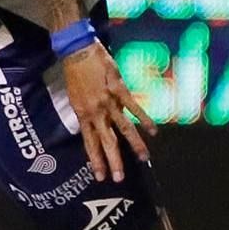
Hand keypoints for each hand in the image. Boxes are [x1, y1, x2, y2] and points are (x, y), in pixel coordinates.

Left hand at [60, 43, 155, 183]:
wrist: (77, 51)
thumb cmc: (75, 73)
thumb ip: (88, 112)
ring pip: (123, 128)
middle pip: (106, 141)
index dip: (96, 160)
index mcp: (82, 114)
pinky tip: (153, 130)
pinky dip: (144, 119)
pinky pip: (133, 107)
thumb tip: (97, 124)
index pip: (89, 143)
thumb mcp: (76, 97)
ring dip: (133, 144)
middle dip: (113, 161)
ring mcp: (108, 101)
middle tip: (119, 178)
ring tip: (143, 158)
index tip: (100, 176)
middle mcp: (95, 112)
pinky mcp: (119, 89)